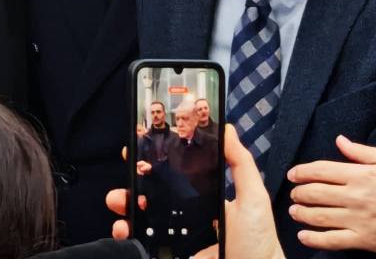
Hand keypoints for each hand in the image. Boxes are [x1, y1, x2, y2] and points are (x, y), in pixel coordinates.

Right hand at [114, 125, 280, 258]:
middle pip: (151, 197)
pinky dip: (126, 235)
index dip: (153, 166)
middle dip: (132, 186)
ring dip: (125, 207)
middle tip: (126, 178)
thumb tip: (227, 129)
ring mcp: (175, 239)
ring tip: (119, 202)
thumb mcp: (252, 198)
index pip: (172, 179)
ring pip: (141, 219)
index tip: (138, 152)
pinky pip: (142, 244)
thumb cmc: (257, 240)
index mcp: (202, 200)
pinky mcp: (167, 253)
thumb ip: (240, 163)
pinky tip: (123, 229)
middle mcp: (185, 218)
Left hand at [287, 136, 375, 251]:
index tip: (293, 174)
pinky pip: (332, 241)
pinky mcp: (363, 239)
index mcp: (360, 175)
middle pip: (316, 193)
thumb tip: (339, 140)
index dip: (302, 172)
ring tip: (294, 210)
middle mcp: (354, 197)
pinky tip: (303, 236)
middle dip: (299, 192)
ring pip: (319, 216)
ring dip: (302, 213)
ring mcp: (357, 220)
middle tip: (293, 192)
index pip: (321, 170)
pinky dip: (314, 239)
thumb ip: (361, 151)